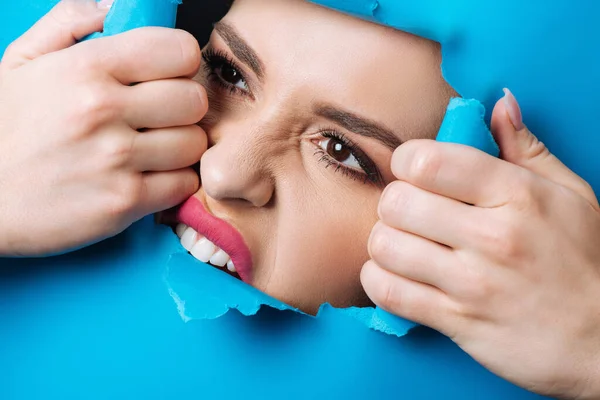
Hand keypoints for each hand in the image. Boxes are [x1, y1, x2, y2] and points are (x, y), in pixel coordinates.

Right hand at [0, 0, 207, 255]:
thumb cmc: (5, 129)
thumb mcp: (22, 62)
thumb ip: (72, 22)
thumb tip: (118, 4)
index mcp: (84, 67)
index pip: (180, 51)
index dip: (180, 62)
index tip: (167, 74)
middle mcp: (102, 110)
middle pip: (195, 100)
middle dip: (184, 106)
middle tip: (162, 116)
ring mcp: (115, 160)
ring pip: (195, 144)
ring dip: (180, 146)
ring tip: (152, 148)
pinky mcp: (123, 203)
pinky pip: (183, 184)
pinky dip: (172, 182)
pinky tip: (148, 176)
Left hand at [362, 89, 599, 398]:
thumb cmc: (585, 262)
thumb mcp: (571, 194)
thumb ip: (526, 147)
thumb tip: (500, 101)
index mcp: (516, 194)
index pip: (427, 161)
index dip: (407, 160)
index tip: (414, 170)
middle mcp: (491, 237)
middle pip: (396, 201)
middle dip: (393, 202)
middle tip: (409, 211)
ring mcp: (472, 283)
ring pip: (384, 246)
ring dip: (384, 242)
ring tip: (402, 243)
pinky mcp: (456, 322)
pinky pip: (388, 293)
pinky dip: (378, 280)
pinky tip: (396, 274)